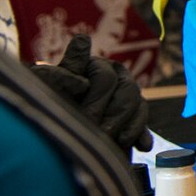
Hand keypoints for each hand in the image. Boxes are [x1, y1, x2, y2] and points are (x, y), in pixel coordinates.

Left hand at [32, 34, 152, 151]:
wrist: (54, 125)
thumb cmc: (51, 102)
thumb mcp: (53, 85)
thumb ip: (66, 69)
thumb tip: (82, 48)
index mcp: (98, 67)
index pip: (106, 78)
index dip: (97, 98)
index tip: (86, 117)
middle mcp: (118, 78)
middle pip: (128, 91)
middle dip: (114, 114)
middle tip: (99, 133)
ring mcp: (128, 97)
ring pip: (139, 105)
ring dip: (128, 125)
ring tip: (112, 142)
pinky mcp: (133, 118)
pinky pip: (144, 123)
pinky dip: (142, 134)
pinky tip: (141, 146)